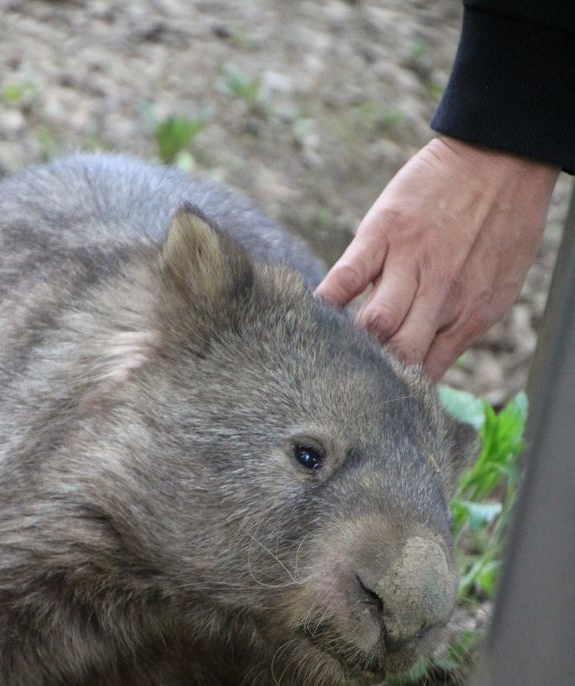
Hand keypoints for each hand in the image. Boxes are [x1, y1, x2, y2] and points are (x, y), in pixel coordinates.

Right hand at [316, 136, 558, 378]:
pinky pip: (347, 276)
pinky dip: (326, 301)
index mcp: (468, 317)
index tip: (375, 397)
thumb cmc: (504, 227)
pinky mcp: (383, 234)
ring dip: (351, 343)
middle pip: (397, 355)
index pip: (424, 372)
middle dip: (372, 375)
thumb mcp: (498, 290)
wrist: (502, 158)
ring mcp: (410, 265)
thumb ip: (459, 331)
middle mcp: (440, 298)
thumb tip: (426, 373)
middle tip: (345, 381)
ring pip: (375, 325)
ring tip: (327, 353)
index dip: (397, 390)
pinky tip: (312, 315)